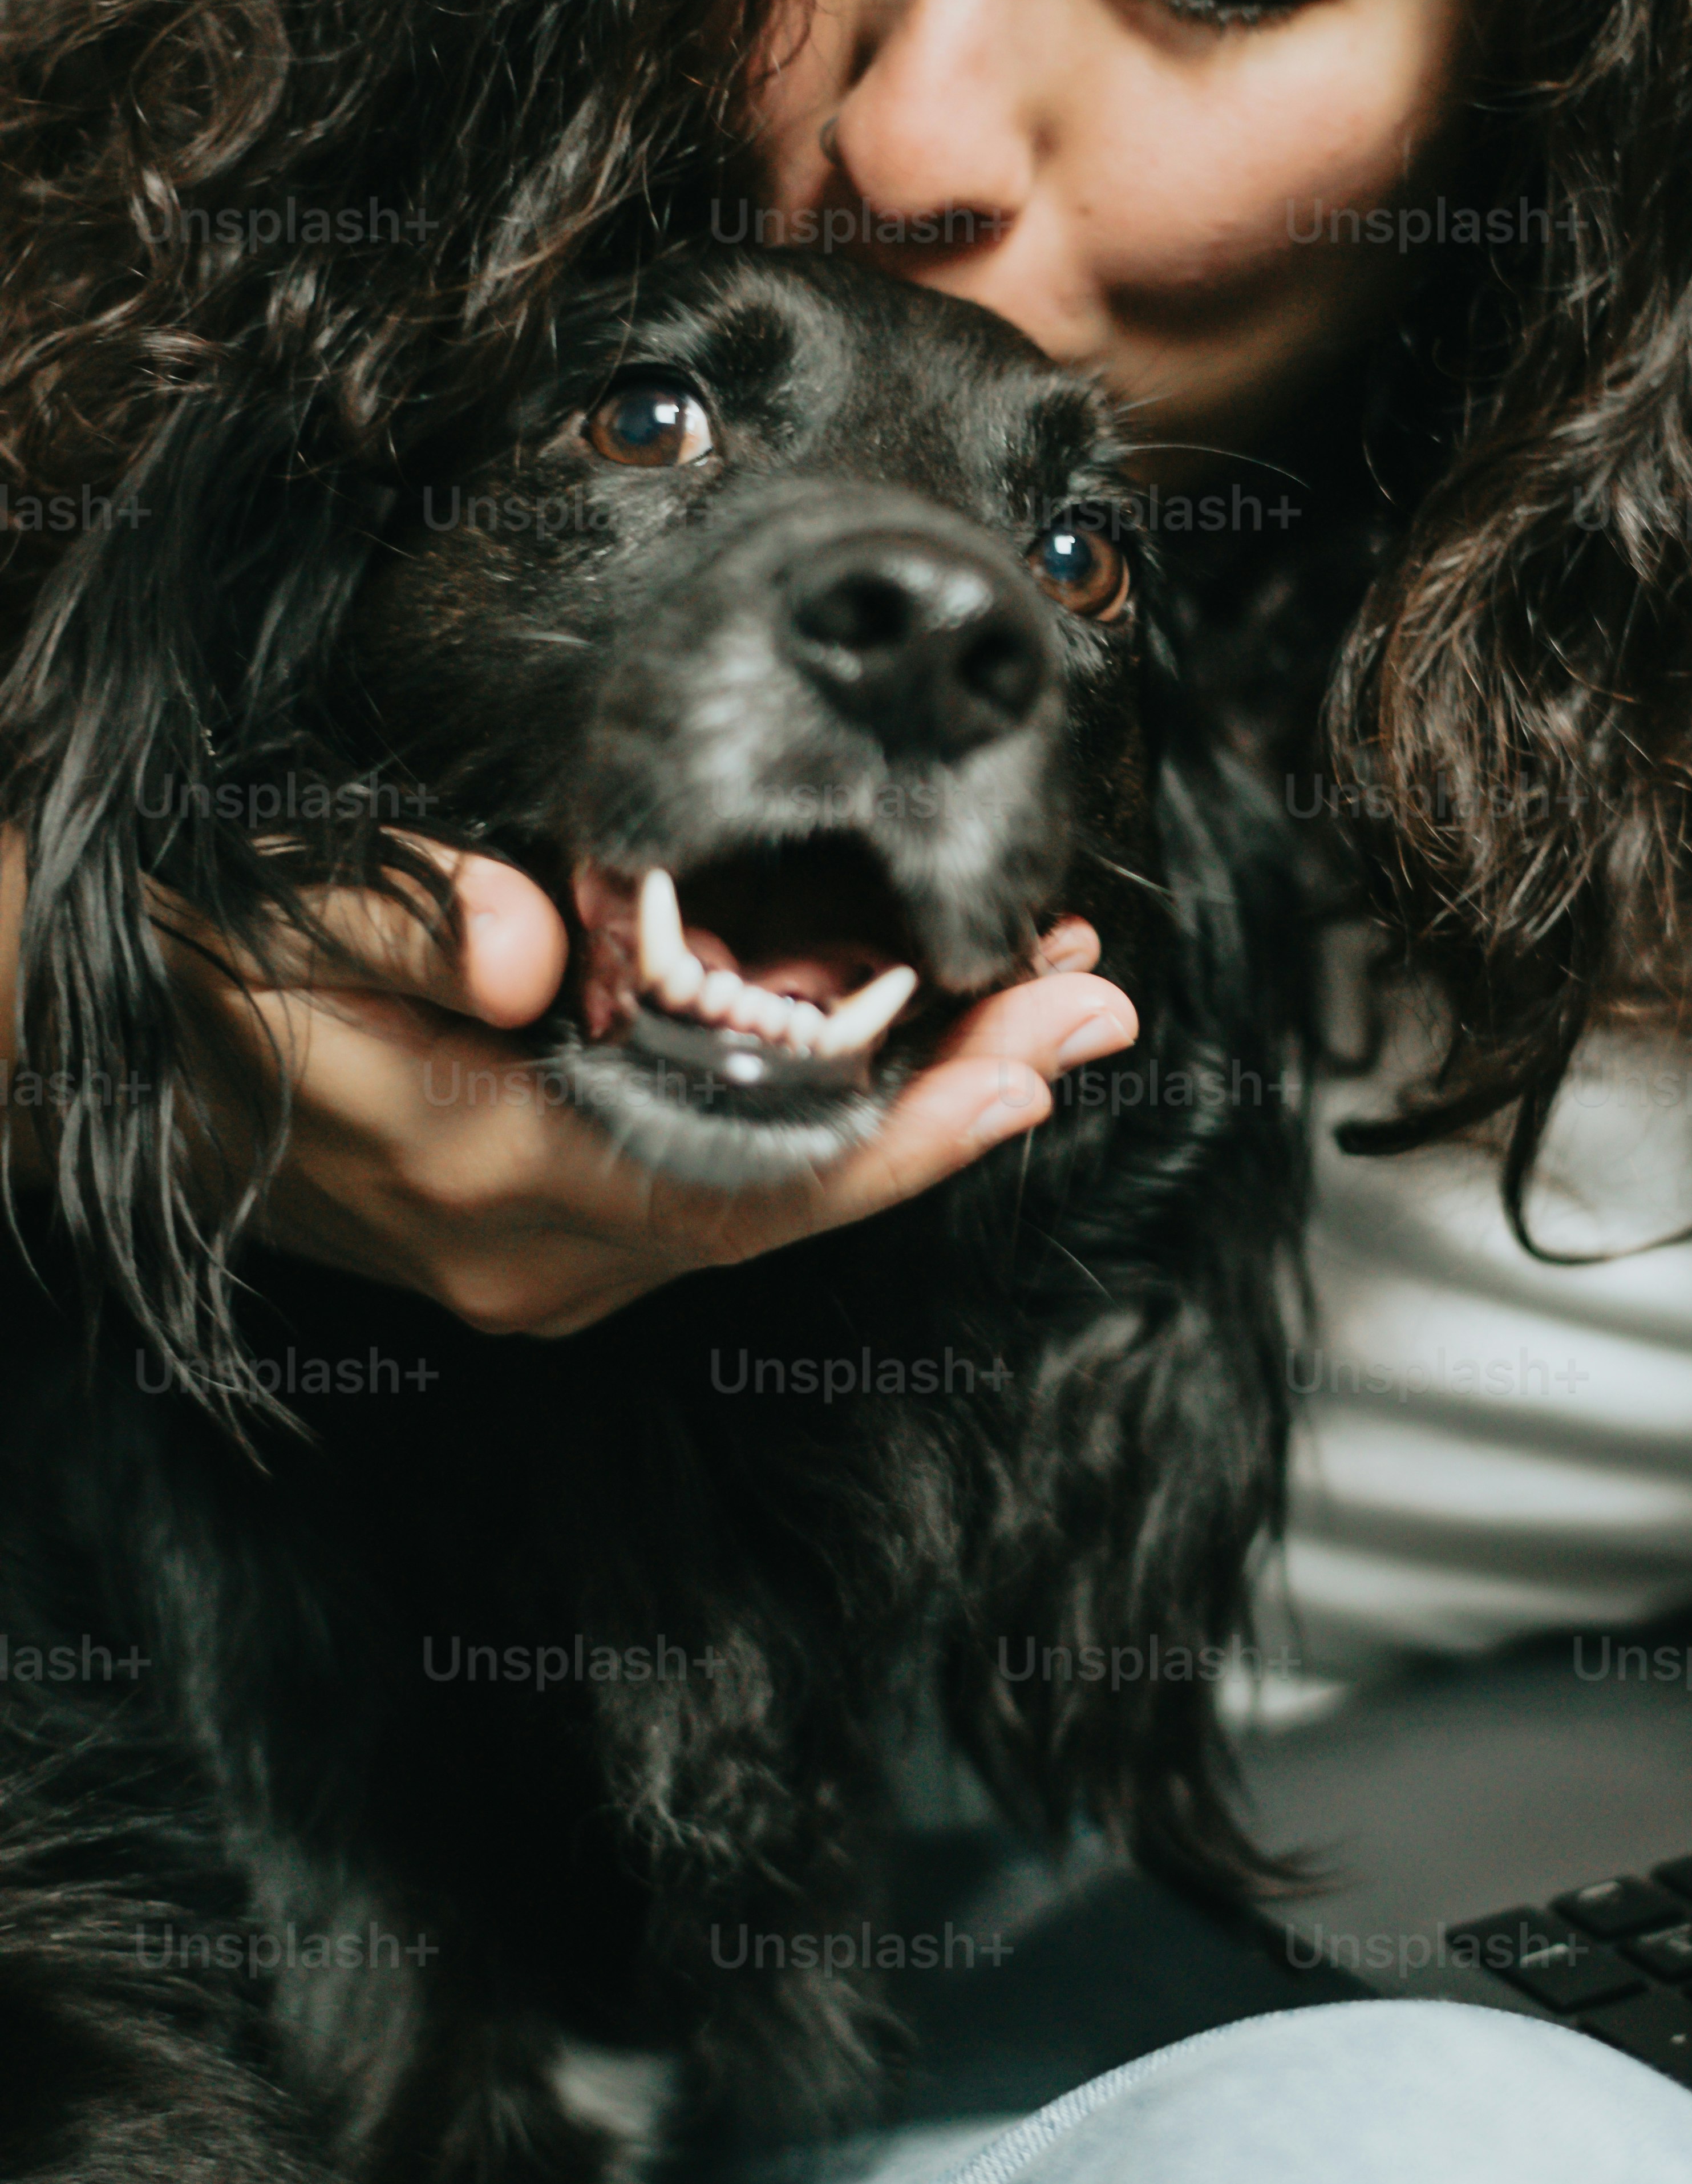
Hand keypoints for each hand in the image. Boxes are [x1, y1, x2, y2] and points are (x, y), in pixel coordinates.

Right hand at [136, 839, 1137, 1335]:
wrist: (99, 1064)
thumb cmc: (195, 977)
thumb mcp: (266, 916)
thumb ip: (397, 923)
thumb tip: (523, 944)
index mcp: (485, 1185)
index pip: (744, 1177)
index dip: (903, 1132)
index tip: (1032, 1059)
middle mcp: (537, 1261)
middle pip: (798, 1198)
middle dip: (959, 1101)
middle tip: (1099, 1004)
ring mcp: (548, 1267)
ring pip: (778, 1197)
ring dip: (917, 1106)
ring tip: (1049, 1003)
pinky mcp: (553, 1238)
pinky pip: (731, 1188)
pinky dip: (839, 1120)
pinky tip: (920, 1042)